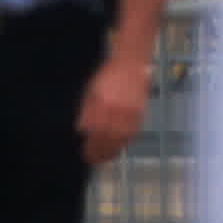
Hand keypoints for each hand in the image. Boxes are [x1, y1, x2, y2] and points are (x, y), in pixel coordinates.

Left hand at [74, 42, 153, 164]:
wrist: (130, 64)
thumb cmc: (106, 76)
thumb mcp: (90, 91)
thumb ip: (87, 110)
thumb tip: (82, 129)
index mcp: (103, 103)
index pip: (95, 129)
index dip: (90, 143)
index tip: (84, 153)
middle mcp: (118, 109)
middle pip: (108, 136)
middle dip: (99, 151)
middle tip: (91, 159)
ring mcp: (131, 112)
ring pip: (121, 137)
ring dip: (112, 150)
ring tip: (104, 158)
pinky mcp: (140, 112)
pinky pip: (132, 132)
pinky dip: (124, 142)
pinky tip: (117, 147)